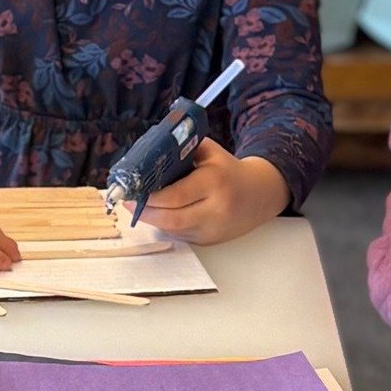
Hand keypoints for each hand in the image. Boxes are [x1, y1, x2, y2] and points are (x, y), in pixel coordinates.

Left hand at [134, 140, 289, 244]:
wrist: (261, 194)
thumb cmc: (227, 169)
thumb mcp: (208, 151)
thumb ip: (180, 149)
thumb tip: (146, 153)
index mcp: (214, 182)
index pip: (174, 196)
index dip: (149, 197)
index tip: (132, 190)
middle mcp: (216, 209)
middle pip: (171, 218)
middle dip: (145, 212)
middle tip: (129, 202)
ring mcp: (214, 228)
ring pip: (174, 229)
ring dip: (152, 220)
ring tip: (138, 207)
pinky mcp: (211, 240)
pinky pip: (181, 235)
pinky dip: (167, 226)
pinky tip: (158, 214)